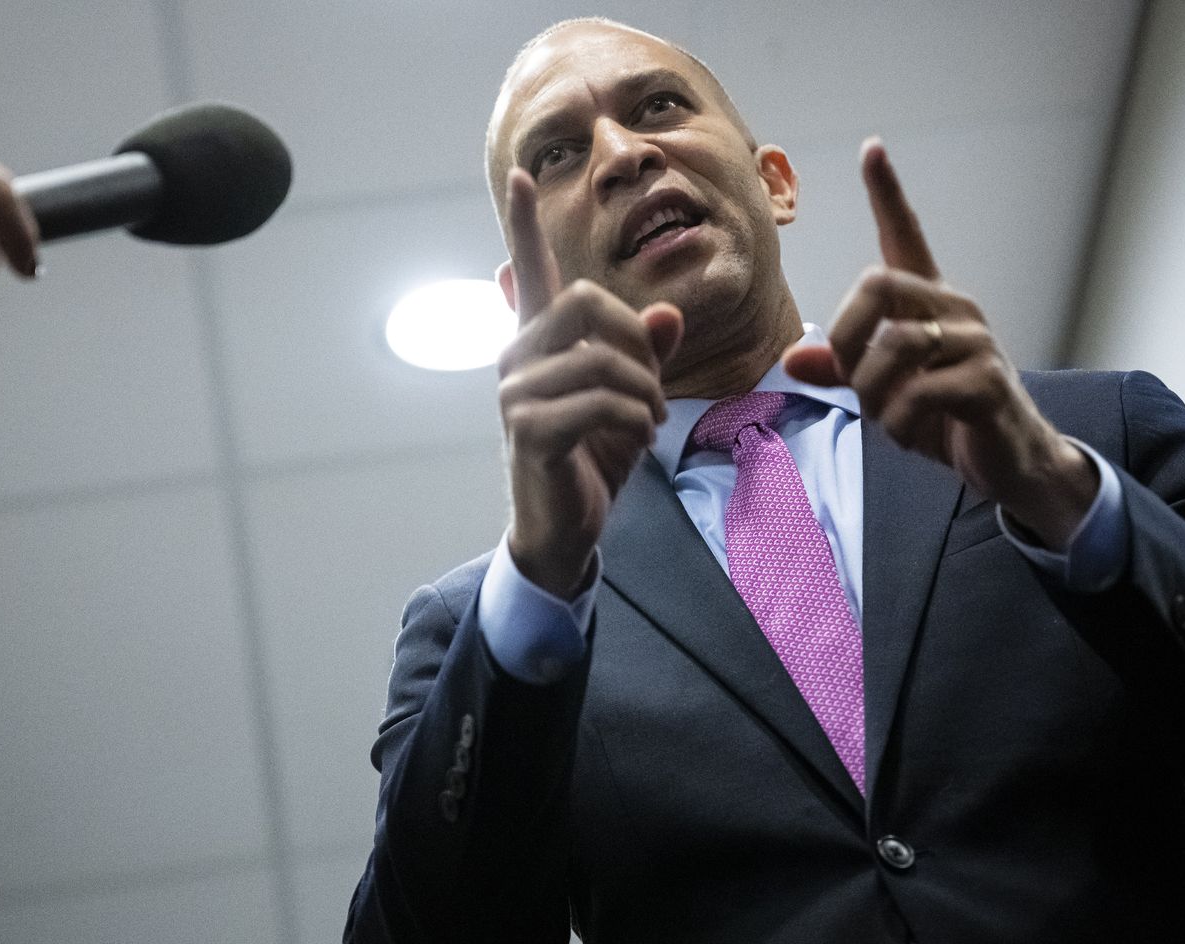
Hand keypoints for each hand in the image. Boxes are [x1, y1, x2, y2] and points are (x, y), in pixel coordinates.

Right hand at [498, 168, 681, 597]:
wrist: (567, 527)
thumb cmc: (592, 457)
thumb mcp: (632, 399)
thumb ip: (647, 355)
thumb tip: (668, 315)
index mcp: (539, 341)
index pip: (528, 270)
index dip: (523, 222)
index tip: (518, 174)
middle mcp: (518, 356)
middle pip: (585, 300)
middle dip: (636, 341)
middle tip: (655, 386)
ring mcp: (516, 392)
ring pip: (601, 357)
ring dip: (645, 391)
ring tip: (649, 420)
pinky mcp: (528, 428)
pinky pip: (600, 400)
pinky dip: (635, 418)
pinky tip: (636, 438)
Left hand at [782, 139, 1094, 548]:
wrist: (1008, 462)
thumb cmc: (944, 419)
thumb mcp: (884, 394)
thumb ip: (841, 371)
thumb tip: (792, 357)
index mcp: (929, 304)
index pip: (907, 235)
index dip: (888, 193)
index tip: (872, 148)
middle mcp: (955, 310)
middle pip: (876, 284)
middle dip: (845, 337)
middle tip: (849, 377)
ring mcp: (976, 342)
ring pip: (893, 347)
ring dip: (872, 394)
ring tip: (889, 418)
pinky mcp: (987, 381)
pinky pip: (917, 393)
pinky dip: (899, 423)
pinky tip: (911, 434)